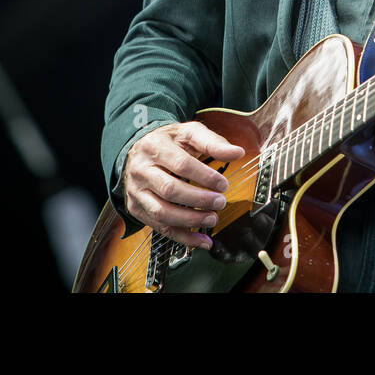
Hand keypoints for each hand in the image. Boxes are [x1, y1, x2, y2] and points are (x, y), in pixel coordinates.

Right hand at [122, 121, 244, 250]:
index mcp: (155, 147)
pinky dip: (182, 237)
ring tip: (212, 219)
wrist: (137, 151)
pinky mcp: (137, 208)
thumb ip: (213, 143)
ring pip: (162, 212)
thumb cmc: (168, 142)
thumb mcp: (189, 133)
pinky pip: (159, 228)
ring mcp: (137, 191)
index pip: (181, 164)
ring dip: (190, 221)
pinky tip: (201, 240)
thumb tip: (237, 152)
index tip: (224, 184)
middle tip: (220, 202)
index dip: (205, 177)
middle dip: (199, 200)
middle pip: (170, 190)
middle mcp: (142, 170)